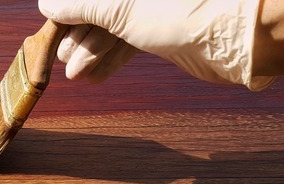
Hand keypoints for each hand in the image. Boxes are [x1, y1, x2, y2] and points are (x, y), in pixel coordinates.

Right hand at [38, 0, 274, 89]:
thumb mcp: (120, 8)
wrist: (235, 38)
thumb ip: (81, 5)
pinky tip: (95, 76)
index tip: (52, 29)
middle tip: (67, 60)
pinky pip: (128, 42)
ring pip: (112, 28)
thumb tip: (48, 4)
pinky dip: (111, 59)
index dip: (68, 11)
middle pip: (98, 10)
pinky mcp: (163, 29)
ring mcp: (152, 8)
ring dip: (92, 52)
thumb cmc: (183, 12)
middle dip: (80, 36)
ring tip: (78, 74)